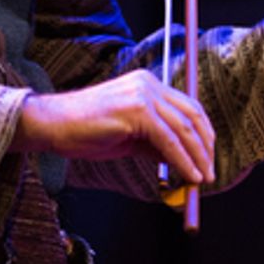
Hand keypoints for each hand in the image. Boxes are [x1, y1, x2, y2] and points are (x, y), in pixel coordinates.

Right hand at [10, 69, 215, 183]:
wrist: (53, 126)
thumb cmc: (86, 132)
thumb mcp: (130, 137)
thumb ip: (156, 143)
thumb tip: (184, 161)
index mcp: (147, 84)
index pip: (187, 106)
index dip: (203, 132)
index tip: (208, 156)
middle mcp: (148, 84)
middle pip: (192, 114)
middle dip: (205, 145)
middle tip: (210, 170)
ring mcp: (143, 94)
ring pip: (183, 128)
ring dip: (197, 157)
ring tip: (203, 179)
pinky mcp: (136, 110)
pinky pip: (168, 140)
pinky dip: (183, 160)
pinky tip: (189, 176)